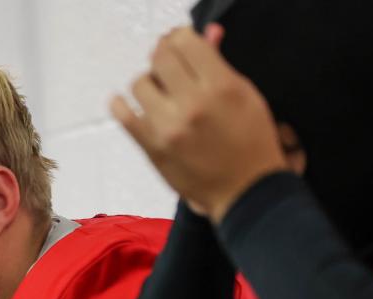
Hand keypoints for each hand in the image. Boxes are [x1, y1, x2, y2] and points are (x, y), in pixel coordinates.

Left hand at [110, 25, 289, 221]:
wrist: (245, 191)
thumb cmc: (252, 142)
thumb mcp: (245, 96)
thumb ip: (220, 63)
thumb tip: (209, 33)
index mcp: (221, 86)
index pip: (186, 42)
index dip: (181, 38)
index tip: (181, 44)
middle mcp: (192, 104)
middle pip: (160, 58)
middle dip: (163, 55)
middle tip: (169, 64)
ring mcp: (168, 127)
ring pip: (139, 83)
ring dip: (148, 82)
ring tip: (159, 92)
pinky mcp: (152, 147)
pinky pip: (123, 115)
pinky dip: (120, 104)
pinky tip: (125, 102)